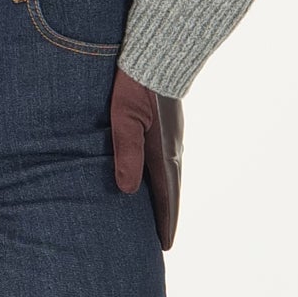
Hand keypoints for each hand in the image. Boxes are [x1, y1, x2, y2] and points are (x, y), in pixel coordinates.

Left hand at [110, 68, 184, 248]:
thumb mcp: (124, 117)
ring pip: (170, 175)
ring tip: (158, 216)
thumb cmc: (135, 82)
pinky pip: (168, 160)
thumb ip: (126, 152)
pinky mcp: (168, 124)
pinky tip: (154, 178)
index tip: (165, 246)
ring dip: (165, 197)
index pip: (166, 197)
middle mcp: (173, 148)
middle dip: (166, 215)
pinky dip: (163, 178)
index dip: (165, 222)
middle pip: (171, 191)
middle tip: (162, 240)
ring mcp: (173, 136)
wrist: (158, 50)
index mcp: (163, 152)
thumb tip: (126, 191)